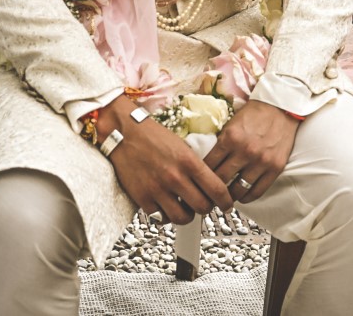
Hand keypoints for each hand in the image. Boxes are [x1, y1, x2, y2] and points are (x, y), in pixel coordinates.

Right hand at [101, 96, 232, 223]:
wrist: (125, 134)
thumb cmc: (154, 137)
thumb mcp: (183, 146)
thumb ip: (196, 166)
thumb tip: (210, 185)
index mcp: (189, 162)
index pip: (217, 190)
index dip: (226, 201)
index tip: (227, 204)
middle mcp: (175, 178)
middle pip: (202, 207)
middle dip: (208, 209)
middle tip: (207, 205)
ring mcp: (157, 190)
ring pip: (182, 218)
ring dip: (188, 215)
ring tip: (187, 208)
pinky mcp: (142, 198)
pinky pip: (161, 218)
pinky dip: (167, 216)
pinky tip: (169, 207)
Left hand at [204, 99, 299, 203]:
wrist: (282, 107)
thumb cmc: (254, 114)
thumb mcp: (231, 124)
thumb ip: (220, 144)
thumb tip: (204, 164)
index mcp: (230, 138)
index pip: (207, 166)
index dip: (199, 177)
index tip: (197, 183)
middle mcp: (245, 151)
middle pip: (220, 181)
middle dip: (211, 190)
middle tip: (207, 195)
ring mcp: (261, 161)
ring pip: (238, 190)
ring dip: (229, 196)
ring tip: (224, 198)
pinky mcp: (275, 167)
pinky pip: (258, 191)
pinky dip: (247, 197)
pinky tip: (242, 195)